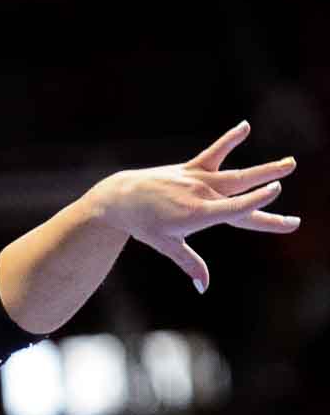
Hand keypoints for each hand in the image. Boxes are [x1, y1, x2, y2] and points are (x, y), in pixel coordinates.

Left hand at [95, 120, 299, 293]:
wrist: (121, 199)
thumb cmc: (144, 225)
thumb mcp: (167, 246)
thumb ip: (190, 264)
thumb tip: (204, 288)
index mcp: (198, 215)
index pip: (234, 209)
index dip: (255, 201)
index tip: (276, 192)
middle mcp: (202, 195)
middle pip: (242, 193)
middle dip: (268, 193)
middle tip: (292, 193)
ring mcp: (198, 179)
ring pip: (236, 175)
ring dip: (264, 169)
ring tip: (290, 163)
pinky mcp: (192, 168)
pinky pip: (215, 152)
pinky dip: (230, 139)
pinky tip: (245, 126)